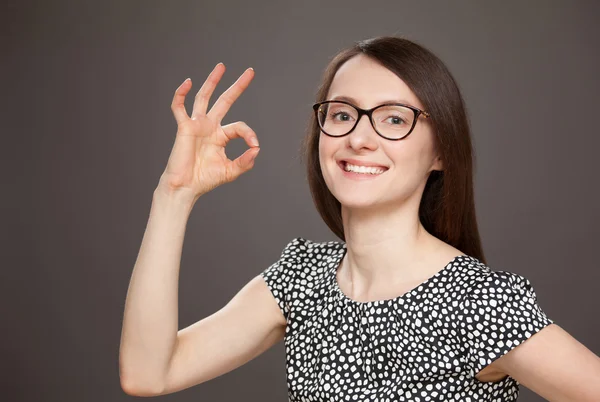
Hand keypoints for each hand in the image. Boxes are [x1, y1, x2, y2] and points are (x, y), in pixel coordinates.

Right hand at [157, 63, 259, 199]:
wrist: (185, 187)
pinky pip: (179, 107)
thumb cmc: (205, 180)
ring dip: (213, 81)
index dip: (249, 133)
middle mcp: (210, 127)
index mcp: (221, 136)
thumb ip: (245, 161)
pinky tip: (188, 82)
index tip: (254, 145)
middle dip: (237, 86)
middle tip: (250, 71)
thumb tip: (257, 149)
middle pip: (225, 101)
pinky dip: (181, 94)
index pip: (239, 126)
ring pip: (204, 97)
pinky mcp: (184, 127)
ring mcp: (197, 125)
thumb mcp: (230, 171)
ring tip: (222, 66)